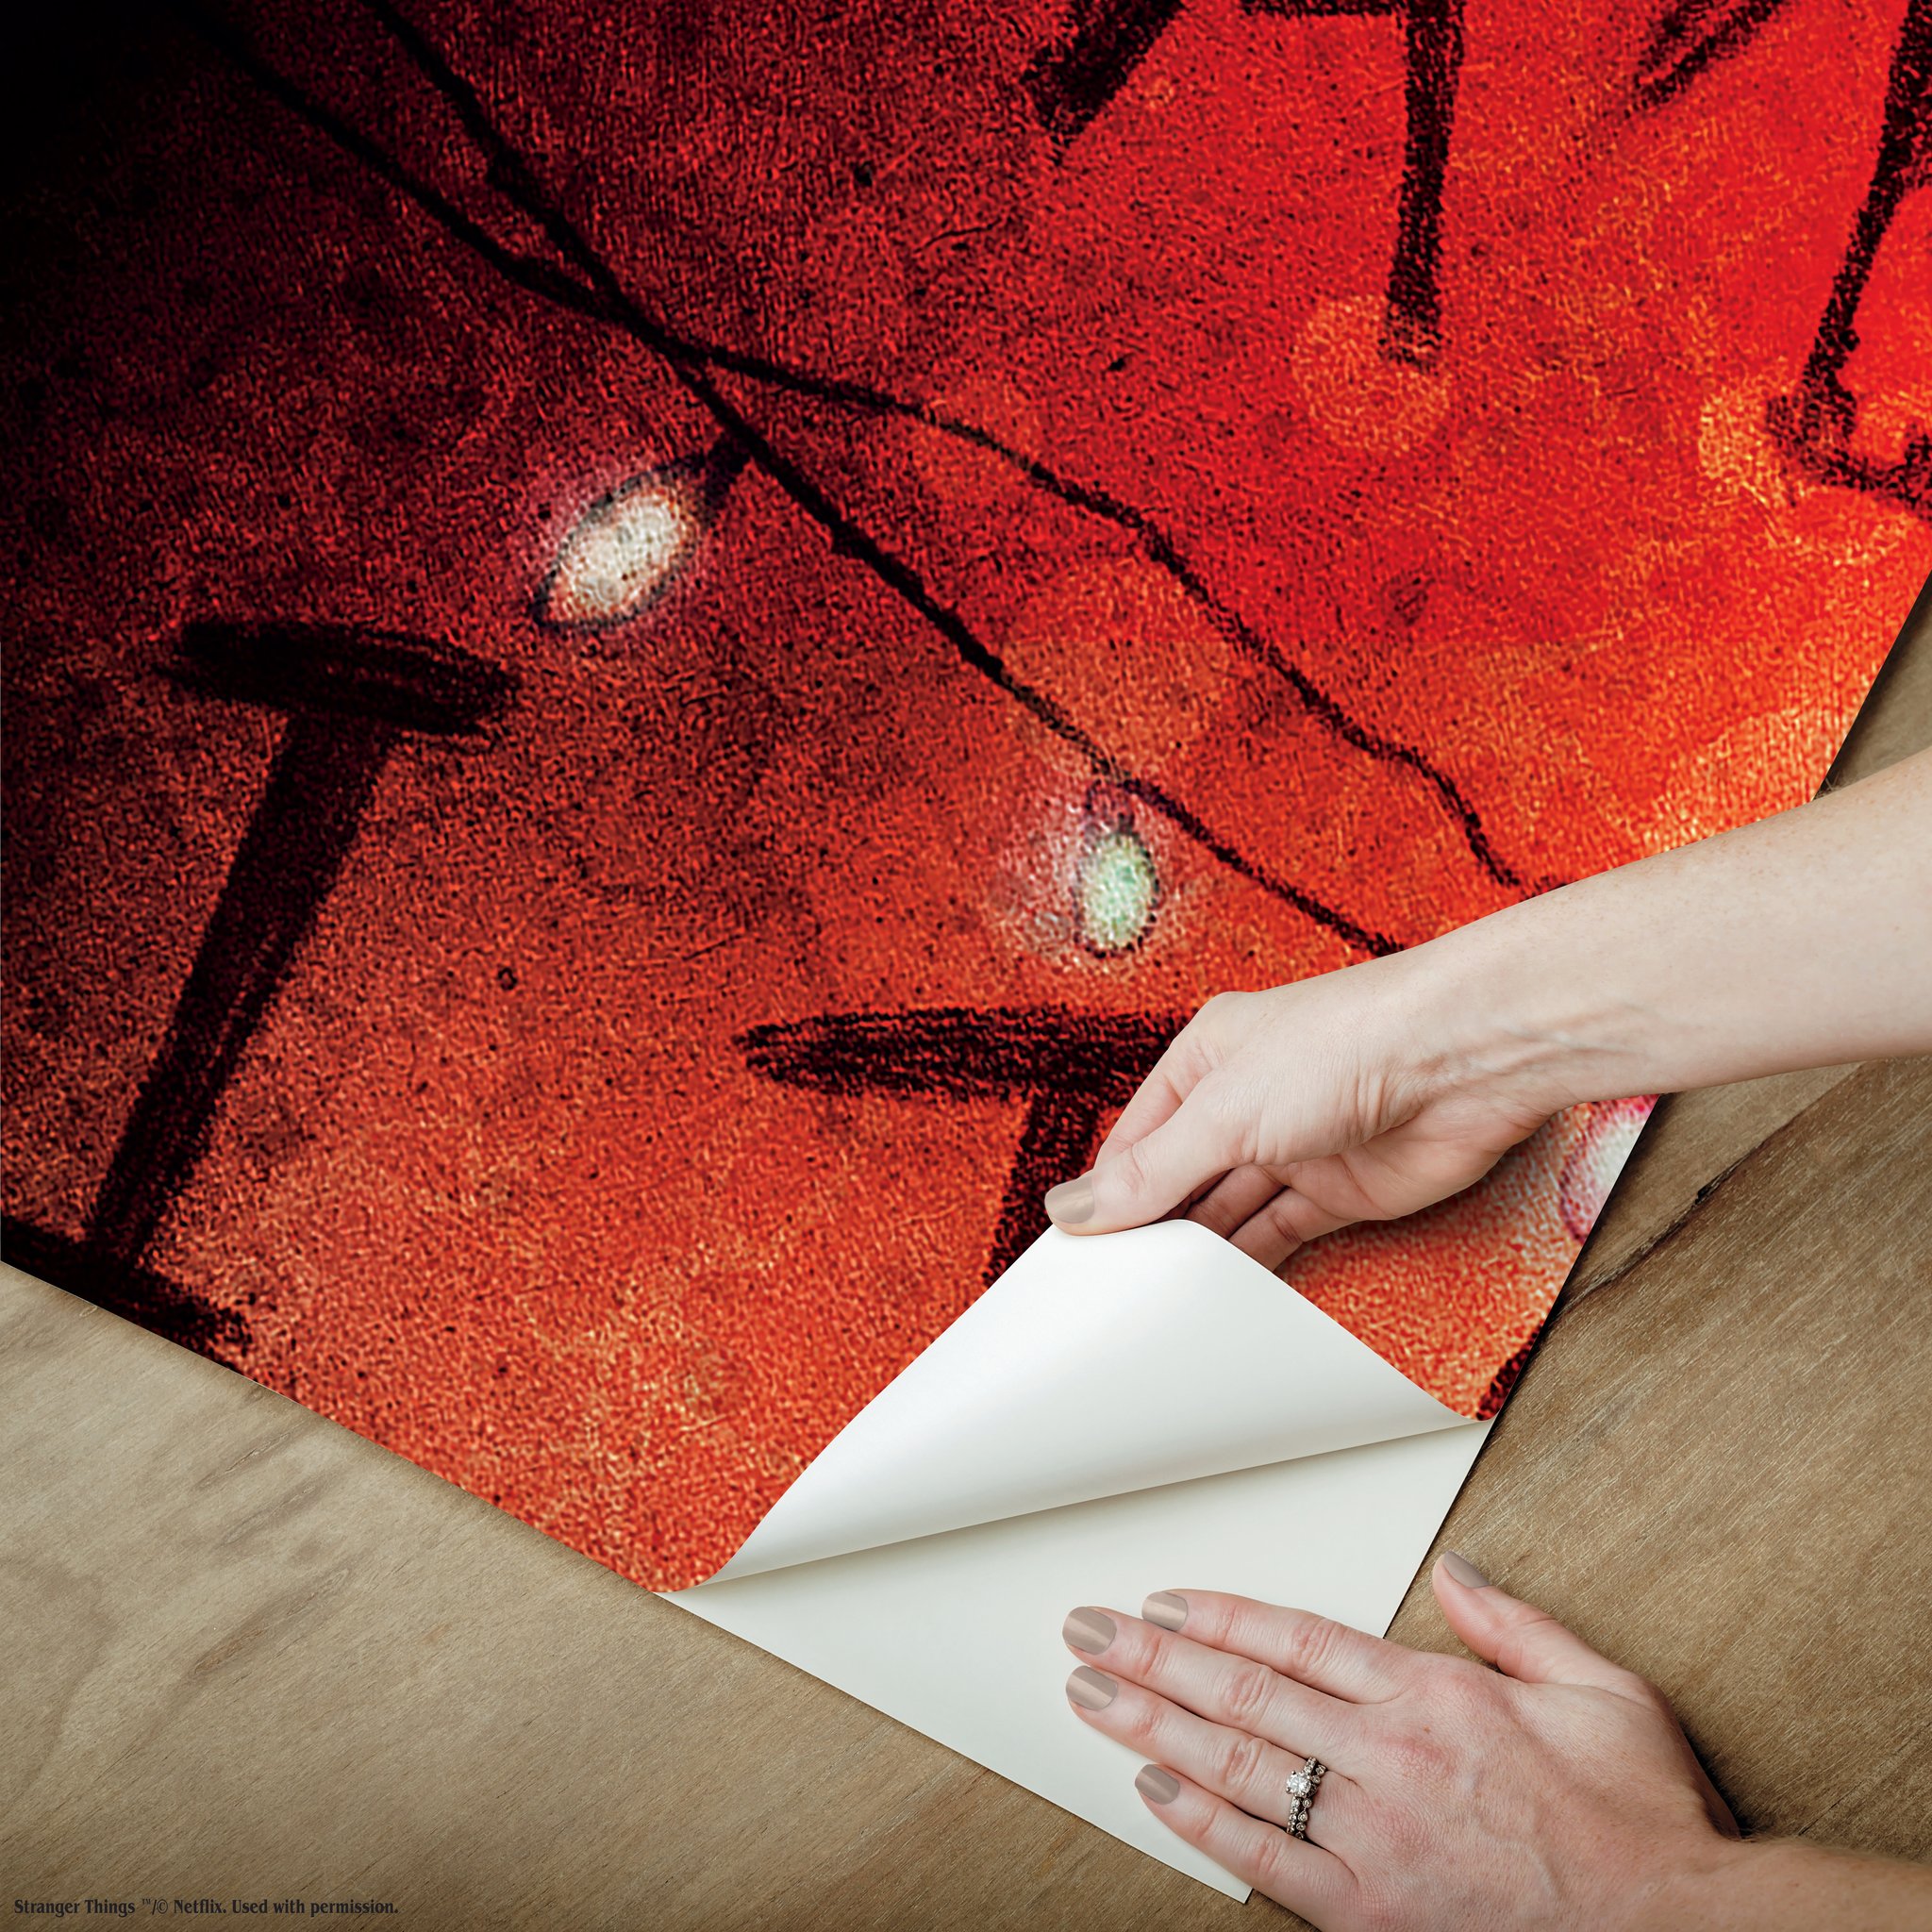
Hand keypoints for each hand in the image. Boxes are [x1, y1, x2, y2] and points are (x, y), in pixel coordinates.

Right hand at [1043, 959, 1563, 1272]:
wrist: (1464, 1060)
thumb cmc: (1346, 1045)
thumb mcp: (1223, 1111)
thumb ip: (1151, 1171)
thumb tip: (1074, 1209)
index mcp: (1207, 1059)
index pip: (1138, 1137)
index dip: (1106, 1192)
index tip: (1074, 1251)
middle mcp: (1249, 1101)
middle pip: (1182, 1178)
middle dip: (1151, 1227)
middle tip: (1110, 1289)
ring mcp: (1297, 1147)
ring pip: (1231, 1211)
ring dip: (1200, 1252)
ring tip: (1155, 1303)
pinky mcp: (1344, 1191)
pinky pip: (1283, 1234)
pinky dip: (1254, 1266)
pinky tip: (1220, 1297)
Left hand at [1059, 1554, 1742, 1930]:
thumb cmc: (1644, 1820)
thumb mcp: (1601, 1688)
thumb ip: (1514, 1624)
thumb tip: (1454, 1573)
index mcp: (1435, 1697)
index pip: (1296, 1639)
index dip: (1219, 1617)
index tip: (1163, 1603)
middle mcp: (1390, 1760)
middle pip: (1245, 1694)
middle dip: (1154, 1661)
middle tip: (1088, 1635)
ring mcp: (1375, 1839)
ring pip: (1238, 1768)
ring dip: (1153, 1728)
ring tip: (1092, 1697)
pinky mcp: (1374, 1913)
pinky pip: (1266, 1863)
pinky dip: (1203, 1826)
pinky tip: (1155, 1793)